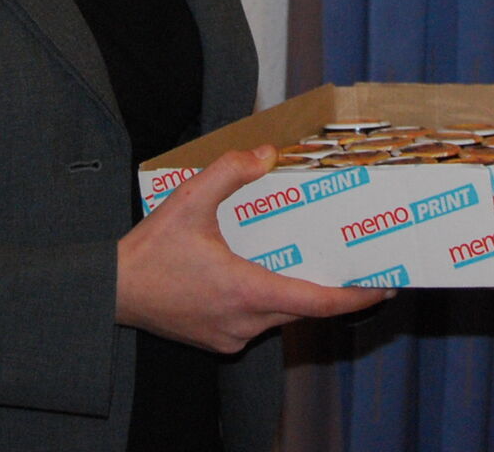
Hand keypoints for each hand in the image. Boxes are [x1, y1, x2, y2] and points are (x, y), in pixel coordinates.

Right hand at [116, 146, 390, 353]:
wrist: (110, 292)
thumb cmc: (149, 252)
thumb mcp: (188, 199)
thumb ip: (229, 171)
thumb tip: (267, 153)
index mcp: (246, 292)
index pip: (316, 303)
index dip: (354, 297)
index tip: (382, 288)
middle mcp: (244, 323)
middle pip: (302, 309)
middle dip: (332, 291)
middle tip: (357, 267)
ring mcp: (230, 336)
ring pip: (279, 316)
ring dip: (294, 293)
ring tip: (309, 262)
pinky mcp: (217, 340)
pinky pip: (255, 322)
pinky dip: (267, 301)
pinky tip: (262, 275)